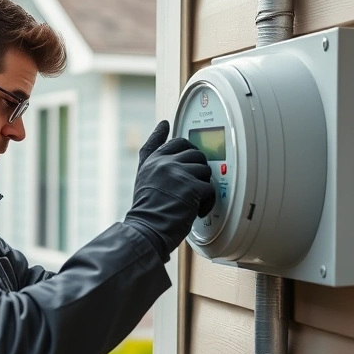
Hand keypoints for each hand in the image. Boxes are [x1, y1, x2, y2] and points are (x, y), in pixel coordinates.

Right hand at [124, 121, 215, 261]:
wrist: (147, 229)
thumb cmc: (145, 209)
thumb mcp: (142, 175)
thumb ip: (151, 151)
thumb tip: (163, 124)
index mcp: (154, 160)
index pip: (175, 142)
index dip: (184, 146)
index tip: (182, 142)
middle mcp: (165, 163)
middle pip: (195, 154)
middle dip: (198, 169)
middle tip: (193, 184)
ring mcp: (179, 174)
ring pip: (205, 170)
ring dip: (203, 186)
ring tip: (193, 200)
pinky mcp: (192, 188)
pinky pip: (210, 188)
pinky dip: (207, 202)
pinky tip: (197, 210)